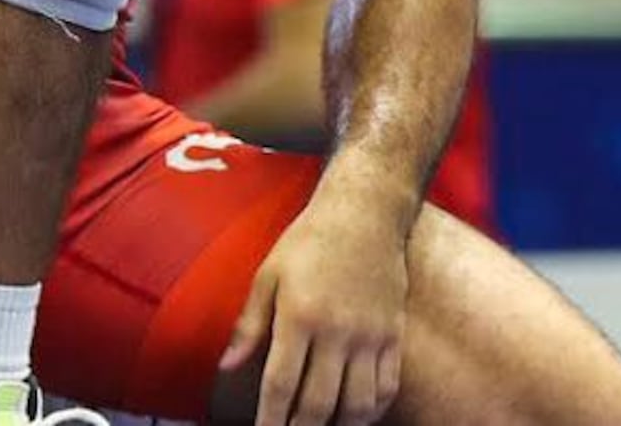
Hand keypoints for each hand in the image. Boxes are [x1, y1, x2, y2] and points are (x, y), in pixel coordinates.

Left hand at [220, 188, 411, 425]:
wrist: (365, 214)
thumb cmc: (309, 241)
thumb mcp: (268, 274)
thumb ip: (249, 324)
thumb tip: (227, 366)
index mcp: (299, 315)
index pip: (281, 384)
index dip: (271, 420)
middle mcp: (337, 331)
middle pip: (319, 404)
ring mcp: (370, 336)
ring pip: (358, 404)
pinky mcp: (394, 336)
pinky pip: (387, 387)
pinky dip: (372, 410)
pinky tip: (355, 416)